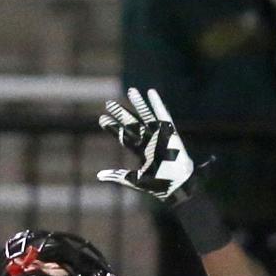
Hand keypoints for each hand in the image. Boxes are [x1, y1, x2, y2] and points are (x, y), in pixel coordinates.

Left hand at [97, 87, 194, 203]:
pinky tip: (151, 92)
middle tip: (108, 103)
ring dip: (138, 103)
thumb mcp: (134, 180)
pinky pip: (163, 115)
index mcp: (140, 151)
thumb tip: (98, 175)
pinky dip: (157, 103)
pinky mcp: (169, 132)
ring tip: (130, 90)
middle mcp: (148, 140)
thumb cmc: (158, 185)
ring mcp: (159, 135)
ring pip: (146, 116)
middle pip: (132, 123)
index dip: (113, 127)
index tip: (102, 119)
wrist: (176, 185)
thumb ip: (117, 176)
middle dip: (120, 113)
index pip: (123, 136)